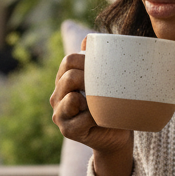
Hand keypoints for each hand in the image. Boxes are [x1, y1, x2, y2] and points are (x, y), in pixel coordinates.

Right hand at [51, 42, 133, 175]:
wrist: (117, 136)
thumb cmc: (113, 106)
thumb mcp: (106, 81)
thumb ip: (97, 60)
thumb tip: (87, 39)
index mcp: (64, 80)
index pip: (69, 61)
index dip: (86, 60)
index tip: (105, 68)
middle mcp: (57, 96)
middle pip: (69, 76)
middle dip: (90, 78)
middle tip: (108, 87)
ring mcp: (60, 114)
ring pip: (72, 97)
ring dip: (93, 100)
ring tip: (103, 105)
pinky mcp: (68, 131)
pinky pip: (84, 118)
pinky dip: (98, 118)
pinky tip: (104, 120)